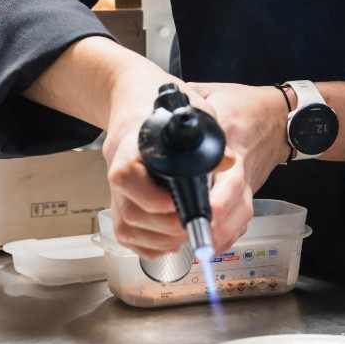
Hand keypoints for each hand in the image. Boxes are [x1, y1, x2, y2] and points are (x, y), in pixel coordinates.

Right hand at [101, 80, 193, 257]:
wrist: (135, 98)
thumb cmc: (164, 103)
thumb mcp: (192, 108)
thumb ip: (208, 132)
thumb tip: (228, 161)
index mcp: (132, 144)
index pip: (127, 175)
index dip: (152, 196)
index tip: (179, 204)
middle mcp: (118, 169)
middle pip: (131, 211)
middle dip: (168, 225)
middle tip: (196, 224)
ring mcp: (116, 189)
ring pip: (129, 227)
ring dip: (162, 238)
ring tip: (188, 231)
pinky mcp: (120, 203)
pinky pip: (128, 235)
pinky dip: (150, 245)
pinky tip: (171, 238)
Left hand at [189, 82, 291, 251]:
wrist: (279, 118)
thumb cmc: (243, 105)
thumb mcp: (211, 93)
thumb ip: (186, 101)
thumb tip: (159, 107)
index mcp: (230, 137)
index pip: (223, 167)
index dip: (212, 193)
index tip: (198, 207)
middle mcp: (240, 164)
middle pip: (234, 201)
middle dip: (214, 223)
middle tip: (192, 236)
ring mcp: (248, 181)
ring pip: (241, 215)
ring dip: (221, 234)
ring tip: (199, 247)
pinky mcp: (250, 192)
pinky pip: (243, 220)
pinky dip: (229, 236)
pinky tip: (212, 244)